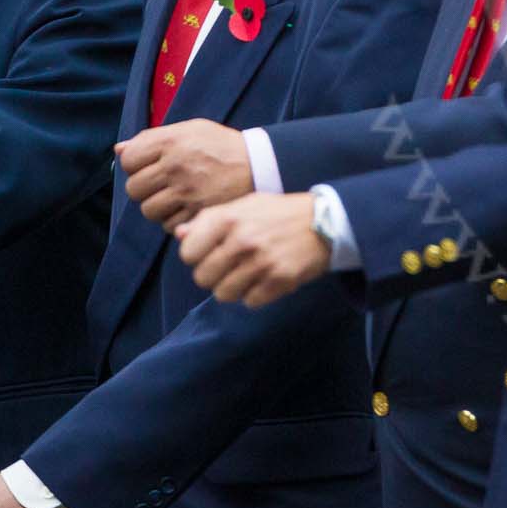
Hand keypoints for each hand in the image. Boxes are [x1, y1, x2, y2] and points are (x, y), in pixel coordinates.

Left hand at [118, 121, 254, 229]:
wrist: (259, 164)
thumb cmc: (221, 146)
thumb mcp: (191, 130)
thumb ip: (153, 138)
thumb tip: (119, 150)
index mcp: (172, 141)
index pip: (129, 159)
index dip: (136, 164)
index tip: (150, 165)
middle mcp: (176, 164)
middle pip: (134, 188)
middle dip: (145, 189)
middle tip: (163, 185)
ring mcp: (187, 190)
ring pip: (148, 210)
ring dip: (157, 207)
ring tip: (174, 198)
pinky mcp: (197, 211)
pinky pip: (168, 224)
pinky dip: (174, 220)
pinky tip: (186, 208)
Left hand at [177, 193, 329, 307]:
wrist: (327, 220)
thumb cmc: (280, 213)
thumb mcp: (245, 205)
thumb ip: (210, 218)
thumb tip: (179, 234)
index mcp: (228, 218)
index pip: (188, 253)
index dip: (197, 256)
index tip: (212, 252)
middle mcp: (242, 239)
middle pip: (203, 278)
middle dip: (214, 275)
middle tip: (232, 265)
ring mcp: (261, 261)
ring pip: (223, 294)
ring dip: (234, 288)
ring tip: (249, 273)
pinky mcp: (279, 279)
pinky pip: (250, 302)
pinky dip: (257, 294)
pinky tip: (267, 278)